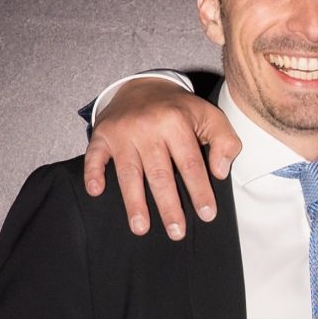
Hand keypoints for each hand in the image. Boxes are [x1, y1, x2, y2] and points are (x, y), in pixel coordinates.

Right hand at [82, 78, 239, 236]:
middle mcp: (147, 127)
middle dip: (168, 206)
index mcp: (176, 122)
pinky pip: (95, 155)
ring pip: (129, 172)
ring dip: (134, 202)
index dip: (199, 190)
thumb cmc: (179, 110)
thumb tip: (219, 172)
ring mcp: (122, 132)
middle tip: (176, 233)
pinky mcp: (102, 135)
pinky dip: (93, 173)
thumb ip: (224, 141)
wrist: (143, 86)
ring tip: (140, 228)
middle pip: (159, 173)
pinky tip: (95, 192)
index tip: (207, 215)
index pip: (190, 163)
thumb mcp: (209, 116)